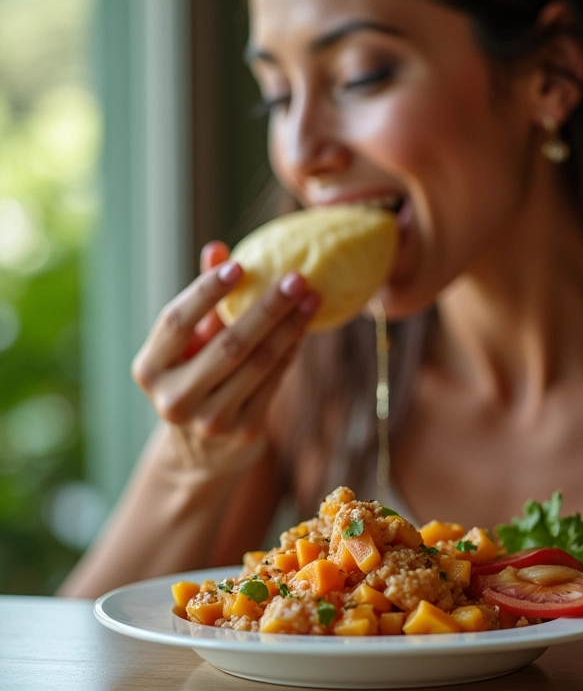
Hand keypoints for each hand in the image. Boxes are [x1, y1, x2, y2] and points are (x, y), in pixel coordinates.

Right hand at [131, 240, 318, 466]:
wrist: (199, 454)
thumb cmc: (192, 378)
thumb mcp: (188, 344)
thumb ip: (203, 301)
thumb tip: (218, 248)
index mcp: (149, 369)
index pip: (175, 322)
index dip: (206, 291)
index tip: (239, 263)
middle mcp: (174, 398)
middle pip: (228, 343)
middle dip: (267, 307)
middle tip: (297, 277)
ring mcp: (210, 420)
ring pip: (259, 363)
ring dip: (290, 327)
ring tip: (312, 298)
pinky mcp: (243, 432)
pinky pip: (274, 381)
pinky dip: (291, 350)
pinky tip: (305, 327)